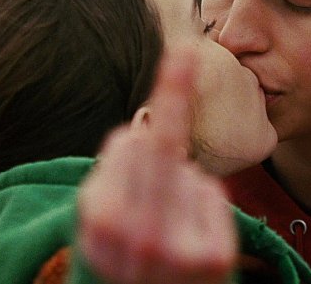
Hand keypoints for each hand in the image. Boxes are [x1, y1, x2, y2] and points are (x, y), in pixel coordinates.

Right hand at [77, 49, 235, 283]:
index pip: (131, 143)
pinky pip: (211, 192)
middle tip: (160, 147)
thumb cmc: (121, 258)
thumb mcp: (98, 219)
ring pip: (187, 170)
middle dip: (161, 139)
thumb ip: (112, 172)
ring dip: (179, 186)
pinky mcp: (213, 257)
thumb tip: (138, 134)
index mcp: (98, 219)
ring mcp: (177, 247)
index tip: (185, 51)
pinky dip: (204, 203)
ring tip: (164, 227)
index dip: (165, 97)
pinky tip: (190, 235)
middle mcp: (136, 234)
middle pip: (160, 146)